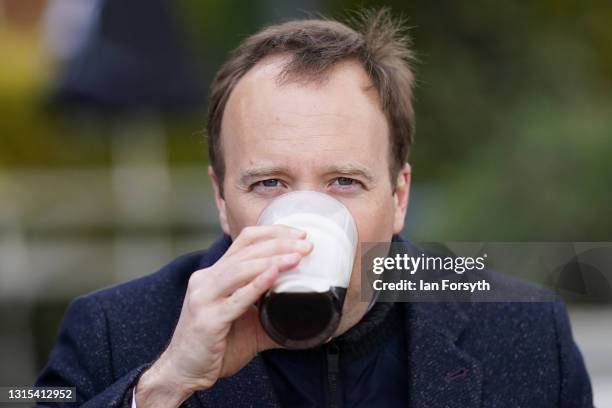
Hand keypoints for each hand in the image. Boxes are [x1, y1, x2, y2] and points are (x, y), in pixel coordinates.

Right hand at [135, 225, 312, 406]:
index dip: (272, 233)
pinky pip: (236, 299)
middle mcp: (206, 280)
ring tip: (297, 257)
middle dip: (279, 243)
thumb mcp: (247, 322)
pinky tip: (274, 274)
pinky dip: (256, 284)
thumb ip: (272, 313)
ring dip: (272, 259)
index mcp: (214, 275)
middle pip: (245, 251)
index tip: (299, 234)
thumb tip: (310, 319)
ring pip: (240, 269)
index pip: (244, 241)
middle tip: (306, 244)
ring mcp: (204, 299)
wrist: (183, 373)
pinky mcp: (208, 321)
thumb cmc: (215, 346)